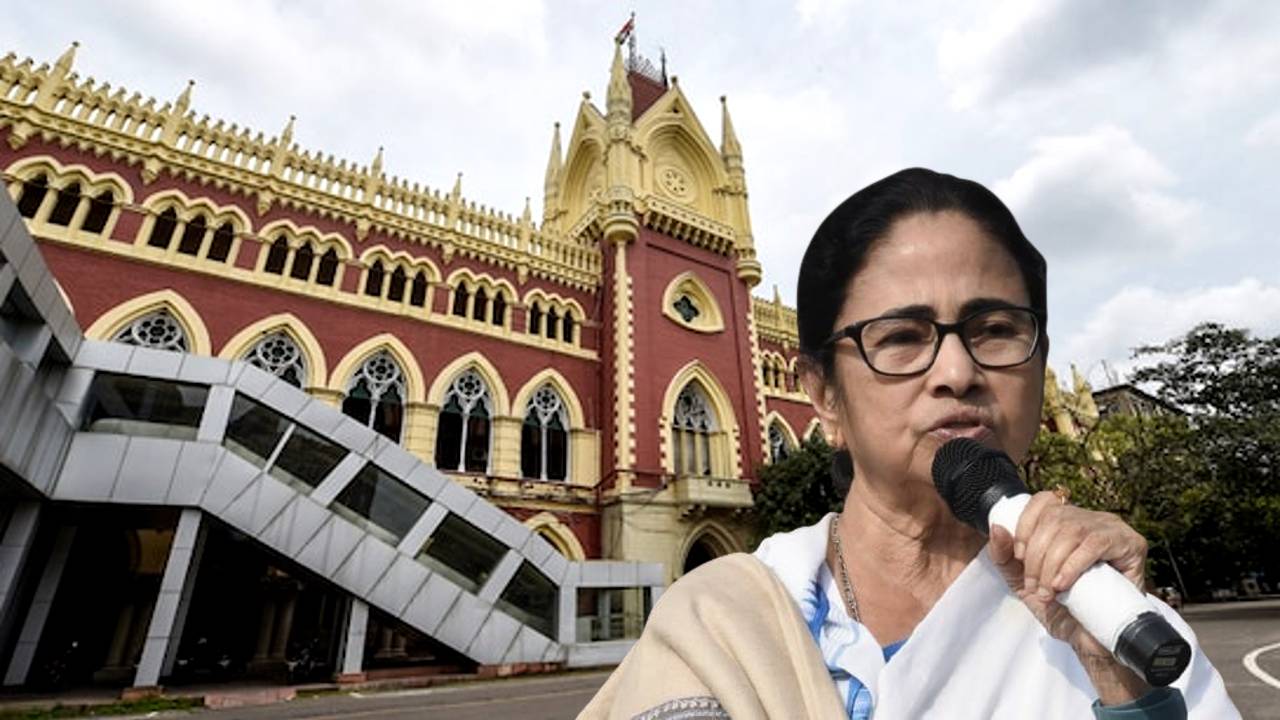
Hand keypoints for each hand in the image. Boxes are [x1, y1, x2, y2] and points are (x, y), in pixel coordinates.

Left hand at [987, 491, 1151, 704]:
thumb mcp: (1024, 582)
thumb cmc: (1063, 610)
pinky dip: (1072, 565)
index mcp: (1068, 522)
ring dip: (1051, 563)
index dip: (1026, 524)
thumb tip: (997, 527)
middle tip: (1035, 587)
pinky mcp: (1131, 544)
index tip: (1019, 556)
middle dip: (1036, 555)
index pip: (1044, 501)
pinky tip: (1063, 585)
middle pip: (1054, 518)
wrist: (1094, 641)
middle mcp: (1091, 519)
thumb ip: (1005, 557)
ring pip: (1071, 530)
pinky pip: (1095, 544)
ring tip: (1049, 592)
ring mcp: (1113, 528)